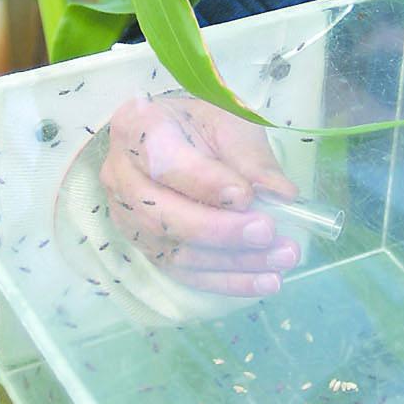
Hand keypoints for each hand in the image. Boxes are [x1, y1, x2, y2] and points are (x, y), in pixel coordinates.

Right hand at [100, 95, 301, 296]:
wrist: (179, 139)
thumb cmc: (202, 124)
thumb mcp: (230, 122)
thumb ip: (252, 158)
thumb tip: (281, 195)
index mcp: (136, 128)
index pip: (163, 160)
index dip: (204, 183)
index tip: (245, 196)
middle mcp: (121, 176)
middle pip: (163, 215)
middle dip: (220, 230)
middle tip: (267, 231)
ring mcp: (129, 218)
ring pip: (176, 251)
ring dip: (233, 260)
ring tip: (281, 258)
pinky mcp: (147, 248)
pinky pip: (186, 273)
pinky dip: (228, 280)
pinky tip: (265, 281)